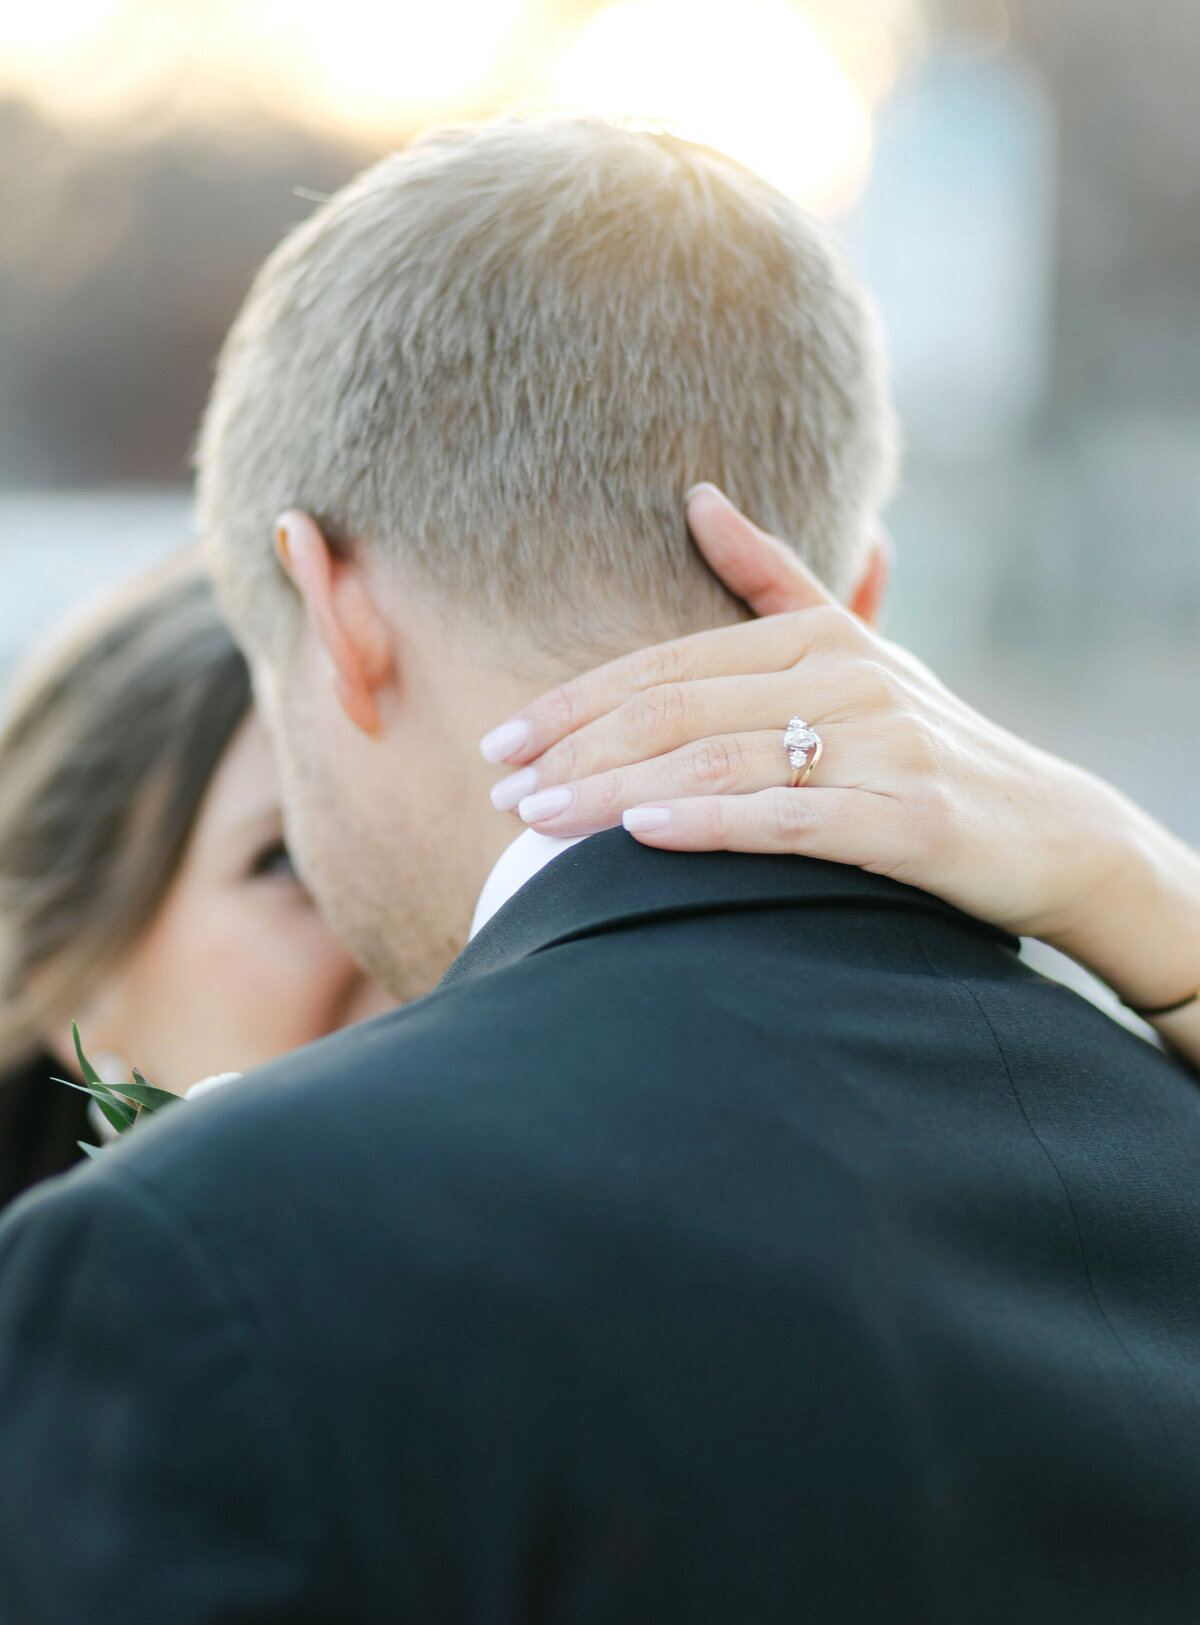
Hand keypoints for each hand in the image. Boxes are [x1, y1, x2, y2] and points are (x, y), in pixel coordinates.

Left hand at [482, 485, 1123, 949]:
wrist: (1049, 830)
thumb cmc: (930, 743)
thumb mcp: (851, 651)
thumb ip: (771, 580)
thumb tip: (698, 495)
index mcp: (816, 638)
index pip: (667, 665)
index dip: (575, 703)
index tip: (499, 742)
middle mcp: (845, 680)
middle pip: (678, 711)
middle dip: (574, 752)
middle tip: (497, 791)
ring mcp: (880, 747)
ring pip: (719, 763)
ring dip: (614, 793)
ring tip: (537, 823)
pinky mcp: (909, 819)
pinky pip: (791, 819)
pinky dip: (712, 823)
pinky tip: (643, 835)